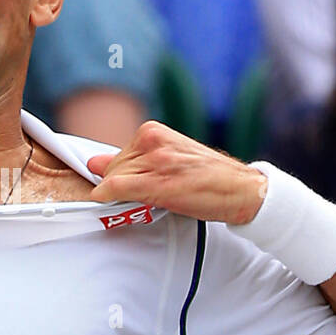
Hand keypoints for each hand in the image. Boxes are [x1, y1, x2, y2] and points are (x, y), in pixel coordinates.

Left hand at [86, 121, 267, 223]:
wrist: (242, 190)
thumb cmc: (208, 178)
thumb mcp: (168, 159)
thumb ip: (128, 160)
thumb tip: (93, 163)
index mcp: (153, 131)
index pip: (115, 158)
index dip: (117, 178)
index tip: (127, 190)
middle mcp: (152, 141)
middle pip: (112, 170)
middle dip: (119, 188)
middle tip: (142, 201)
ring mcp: (155, 160)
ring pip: (113, 181)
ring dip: (120, 198)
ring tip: (149, 203)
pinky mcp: (158, 183)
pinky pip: (117, 188)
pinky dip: (107, 197)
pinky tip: (108, 203)